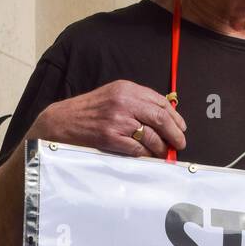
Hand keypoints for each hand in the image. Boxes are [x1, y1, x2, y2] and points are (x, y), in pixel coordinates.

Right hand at [29, 80, 186, 159]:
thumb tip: (162, 116)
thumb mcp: (113, 96)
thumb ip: (135, 102)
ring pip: (151, 136)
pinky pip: (138, 149)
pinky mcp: (111, 137)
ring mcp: (118, 120)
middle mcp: (124, 102)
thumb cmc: (88, 111)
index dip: (175, 117)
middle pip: (160, 118)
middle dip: (174, 133)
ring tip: (164, 153)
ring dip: (161, 147)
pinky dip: (147, 155)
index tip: (181, 127)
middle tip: (179, 143)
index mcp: (126, 89)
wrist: (62, 121)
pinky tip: (148, 156)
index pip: (160, 102)